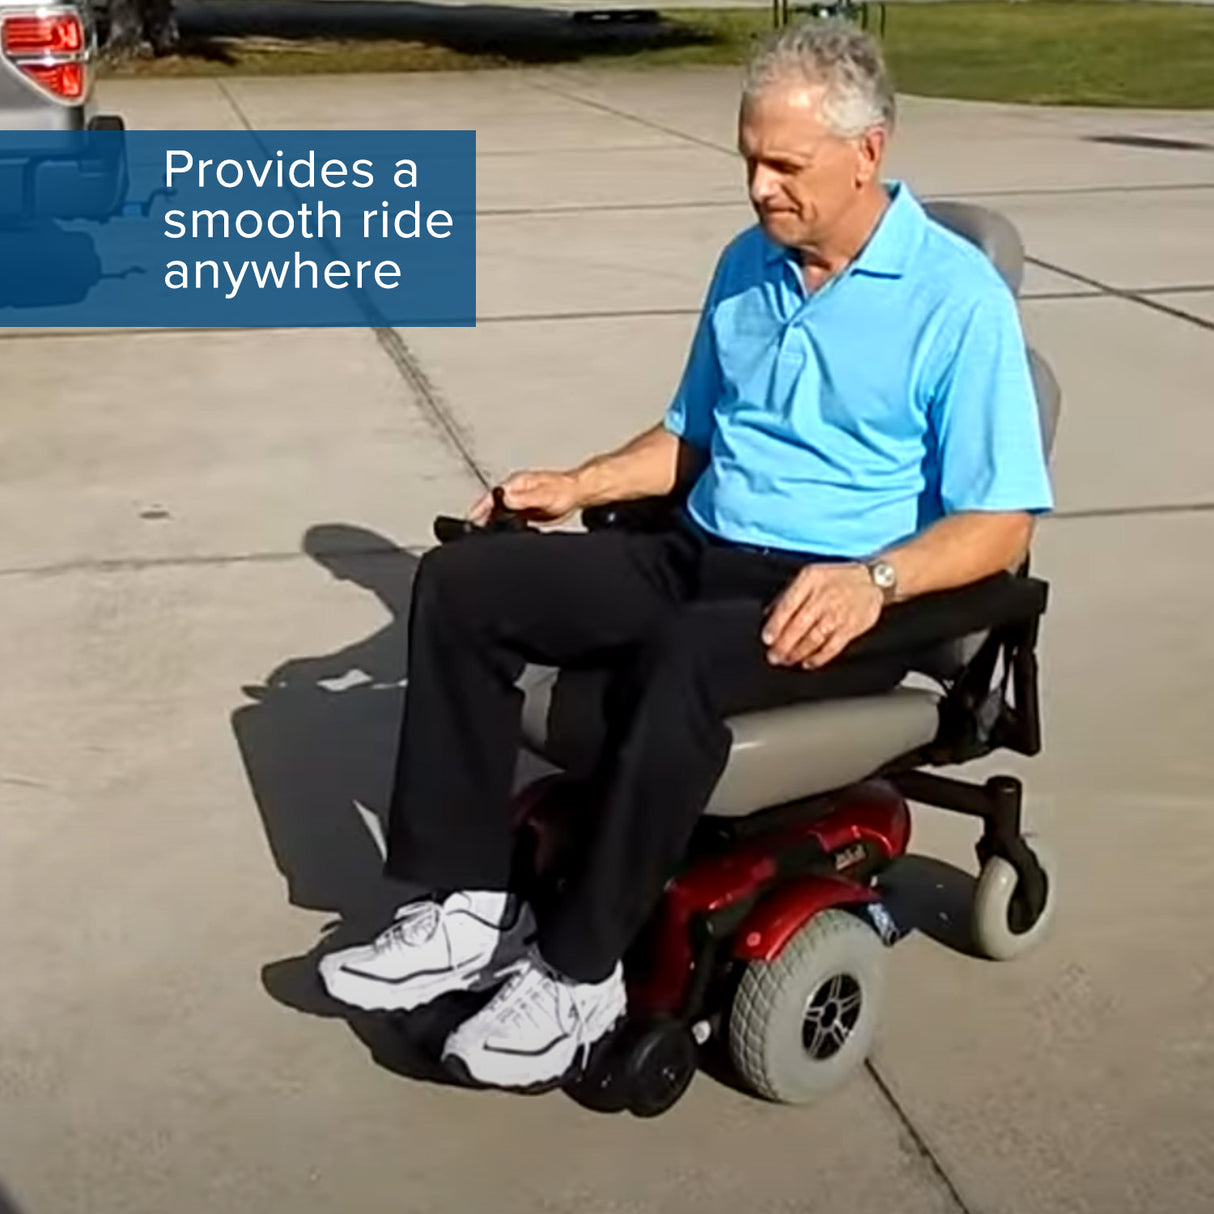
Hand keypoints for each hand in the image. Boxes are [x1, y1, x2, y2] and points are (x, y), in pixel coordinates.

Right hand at [469, 470, 583, 525]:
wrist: (576, 494)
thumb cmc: (563, 491)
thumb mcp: (543, 495)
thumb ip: (524, 498)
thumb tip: (505, 498)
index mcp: (516, 484)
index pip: (491, 496)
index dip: (479, 508)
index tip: (471, 518)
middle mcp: (514, 491)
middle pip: (491, 505)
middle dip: (481, 518)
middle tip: (474, 531)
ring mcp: (519, 501)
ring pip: (499, 514)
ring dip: (491, 523)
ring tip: (485, 536)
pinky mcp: (525, 511)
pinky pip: (510, 520)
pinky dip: (504, 527)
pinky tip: (505, 536)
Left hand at [762, 563, 883, 668]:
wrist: (872, 580)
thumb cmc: (835, 579)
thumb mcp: (809, 576)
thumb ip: (788, 595)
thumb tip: (768, 617)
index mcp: (810, 580)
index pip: (788, 605)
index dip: (775, 625)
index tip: (767, 639)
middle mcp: (824, 596)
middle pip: (799, 625)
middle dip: (784, 644)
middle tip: (774, 657)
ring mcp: (839, 612)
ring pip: (814, 638)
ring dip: (798, 653)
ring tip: (788, 661)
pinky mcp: (851, 627)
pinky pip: (832, 647)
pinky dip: (818, 658)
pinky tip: (808, 663)